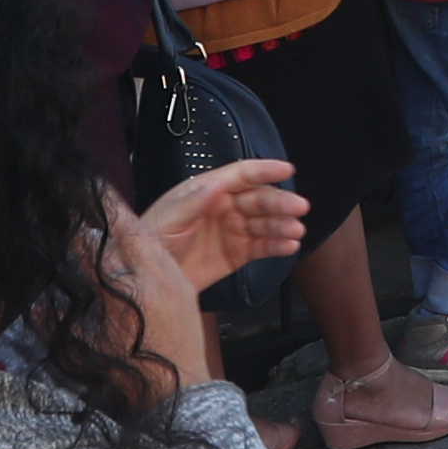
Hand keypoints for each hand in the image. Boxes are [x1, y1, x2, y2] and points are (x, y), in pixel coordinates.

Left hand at [145, 157, 310, 293]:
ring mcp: (233, 230)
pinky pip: (262, 247)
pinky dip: (278, 246)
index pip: (241, 175)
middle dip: (281, 202)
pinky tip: (290, 246)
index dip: (264, 170)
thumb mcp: (168, 218)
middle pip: (259, 199)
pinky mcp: (238, 254)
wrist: (147, 279)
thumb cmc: (152, 240)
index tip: (287, 169)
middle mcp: (225, 206)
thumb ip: (194, 202)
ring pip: (265, 223)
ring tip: (296, 231)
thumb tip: (218, 185)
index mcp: (207, 190)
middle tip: (300, 207)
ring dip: (283, 225)